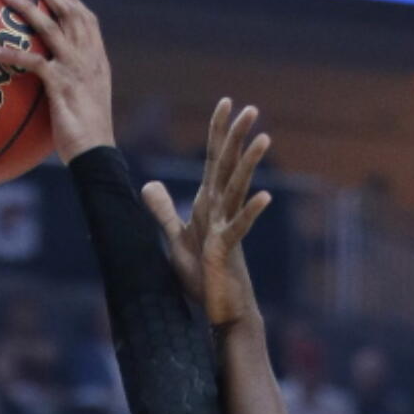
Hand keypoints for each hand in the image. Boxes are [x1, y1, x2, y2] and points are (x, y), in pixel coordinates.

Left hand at [0, 0, 113, 164]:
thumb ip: (74, 86)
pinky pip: (32, 62)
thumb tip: (54, 87)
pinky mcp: (60, 85)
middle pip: (69, 11)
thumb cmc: (89, 139)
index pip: (87, 20)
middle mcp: (88, 59)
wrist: (96, 156)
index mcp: (98, 62)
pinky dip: (11, 54)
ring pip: (49, 26)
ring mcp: (75, 69)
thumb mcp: (87, 105)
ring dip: (26, 7)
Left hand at [140, 98, 270, 327]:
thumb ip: (163, 211)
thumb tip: (149, 183)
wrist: (222, 311)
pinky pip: (240, 227)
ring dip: (250, 164)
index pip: (213, 161)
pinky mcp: (228, 249)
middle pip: (229, 166)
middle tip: (250, 107)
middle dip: (237, 137)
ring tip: (264, 137)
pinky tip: (265, 196)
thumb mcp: (176, 240)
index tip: (225, 102)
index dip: (218, 132)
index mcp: (208, 205)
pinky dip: (251, 212)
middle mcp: (220, 211)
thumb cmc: (203, 278)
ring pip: (238, 189)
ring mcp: (227, 228)